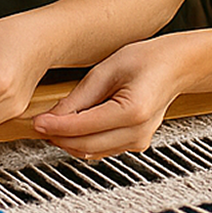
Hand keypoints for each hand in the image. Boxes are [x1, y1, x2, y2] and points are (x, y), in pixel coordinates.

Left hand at [31, 34, 199, 158]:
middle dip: (57, 136)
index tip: (35, 122)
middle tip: (37, 123)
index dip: (55, 126)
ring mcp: (138, 141)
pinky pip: (101, 149)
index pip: (83, 127)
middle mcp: (138, 132)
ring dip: (68, 141)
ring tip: (50, 123)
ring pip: (91, 152)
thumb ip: (78, 97)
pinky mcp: (135, 144)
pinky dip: (82, 141)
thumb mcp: (106, 70)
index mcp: (132, 111)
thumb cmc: (146, 60)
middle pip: (85, 145)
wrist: (175, 66)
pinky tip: (70, 127)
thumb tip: (51, 117)